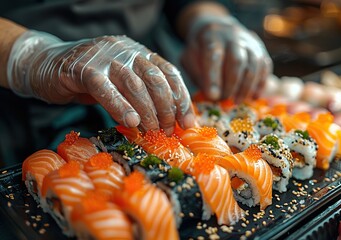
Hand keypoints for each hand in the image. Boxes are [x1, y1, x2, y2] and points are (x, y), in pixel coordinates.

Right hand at [7, 31, 194, 134]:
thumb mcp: (121, 84)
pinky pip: (105, 89)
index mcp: (139, 53)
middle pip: (155, 79)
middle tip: (167, 130)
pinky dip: (120, 106)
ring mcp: (104, 57)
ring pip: (134, 85)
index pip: (169, 73)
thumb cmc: (89, 79)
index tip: (187, 122)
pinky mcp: (82, 67)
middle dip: (166, 108)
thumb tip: (168, 121)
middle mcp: (126, 50)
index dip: (181, 99)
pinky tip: (130, 123)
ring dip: (147, 112)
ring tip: (151, 131)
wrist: (45, 64)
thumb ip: (142, 96)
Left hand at [181, 15, 272, 102]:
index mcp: (211, 36)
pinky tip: (253, 97)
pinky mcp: (260, 49)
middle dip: (231, 84)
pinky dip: (260, 83)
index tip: (212, 96)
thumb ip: (198, 74)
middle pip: (237, 61)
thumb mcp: (190, 58)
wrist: (217, 29)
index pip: (213, 56)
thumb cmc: (200, 50)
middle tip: (224, 100)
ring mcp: (249, 42)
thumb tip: (213, 96)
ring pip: (253, 64)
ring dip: (246, 87)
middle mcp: (233, 36)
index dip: (213, 77)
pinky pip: (265, 66)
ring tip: (236, 102)